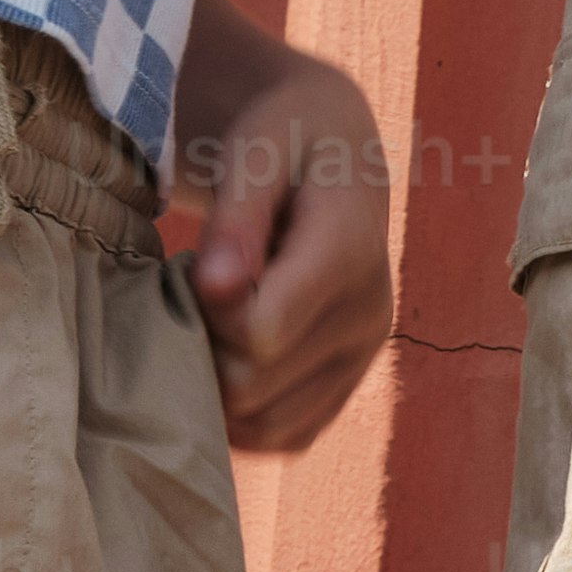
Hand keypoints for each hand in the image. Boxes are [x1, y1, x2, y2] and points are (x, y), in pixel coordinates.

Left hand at [160, 26, 395, 452]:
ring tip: (223, 317)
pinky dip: (245, 412)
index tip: (200, 268)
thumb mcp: (257, 146)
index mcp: (353, 252)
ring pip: (265, 424)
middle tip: (203, 291)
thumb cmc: (284, 135)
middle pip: (255, 387)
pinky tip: (234, 353)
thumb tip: (217, 289)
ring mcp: (363, 355)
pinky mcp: (347, 383)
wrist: (333, 148)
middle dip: (209, 348)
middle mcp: (371, 313)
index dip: (211, 315)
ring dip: (222, 384)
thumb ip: (237, 215)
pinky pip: (284, 436)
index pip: (261, 335)